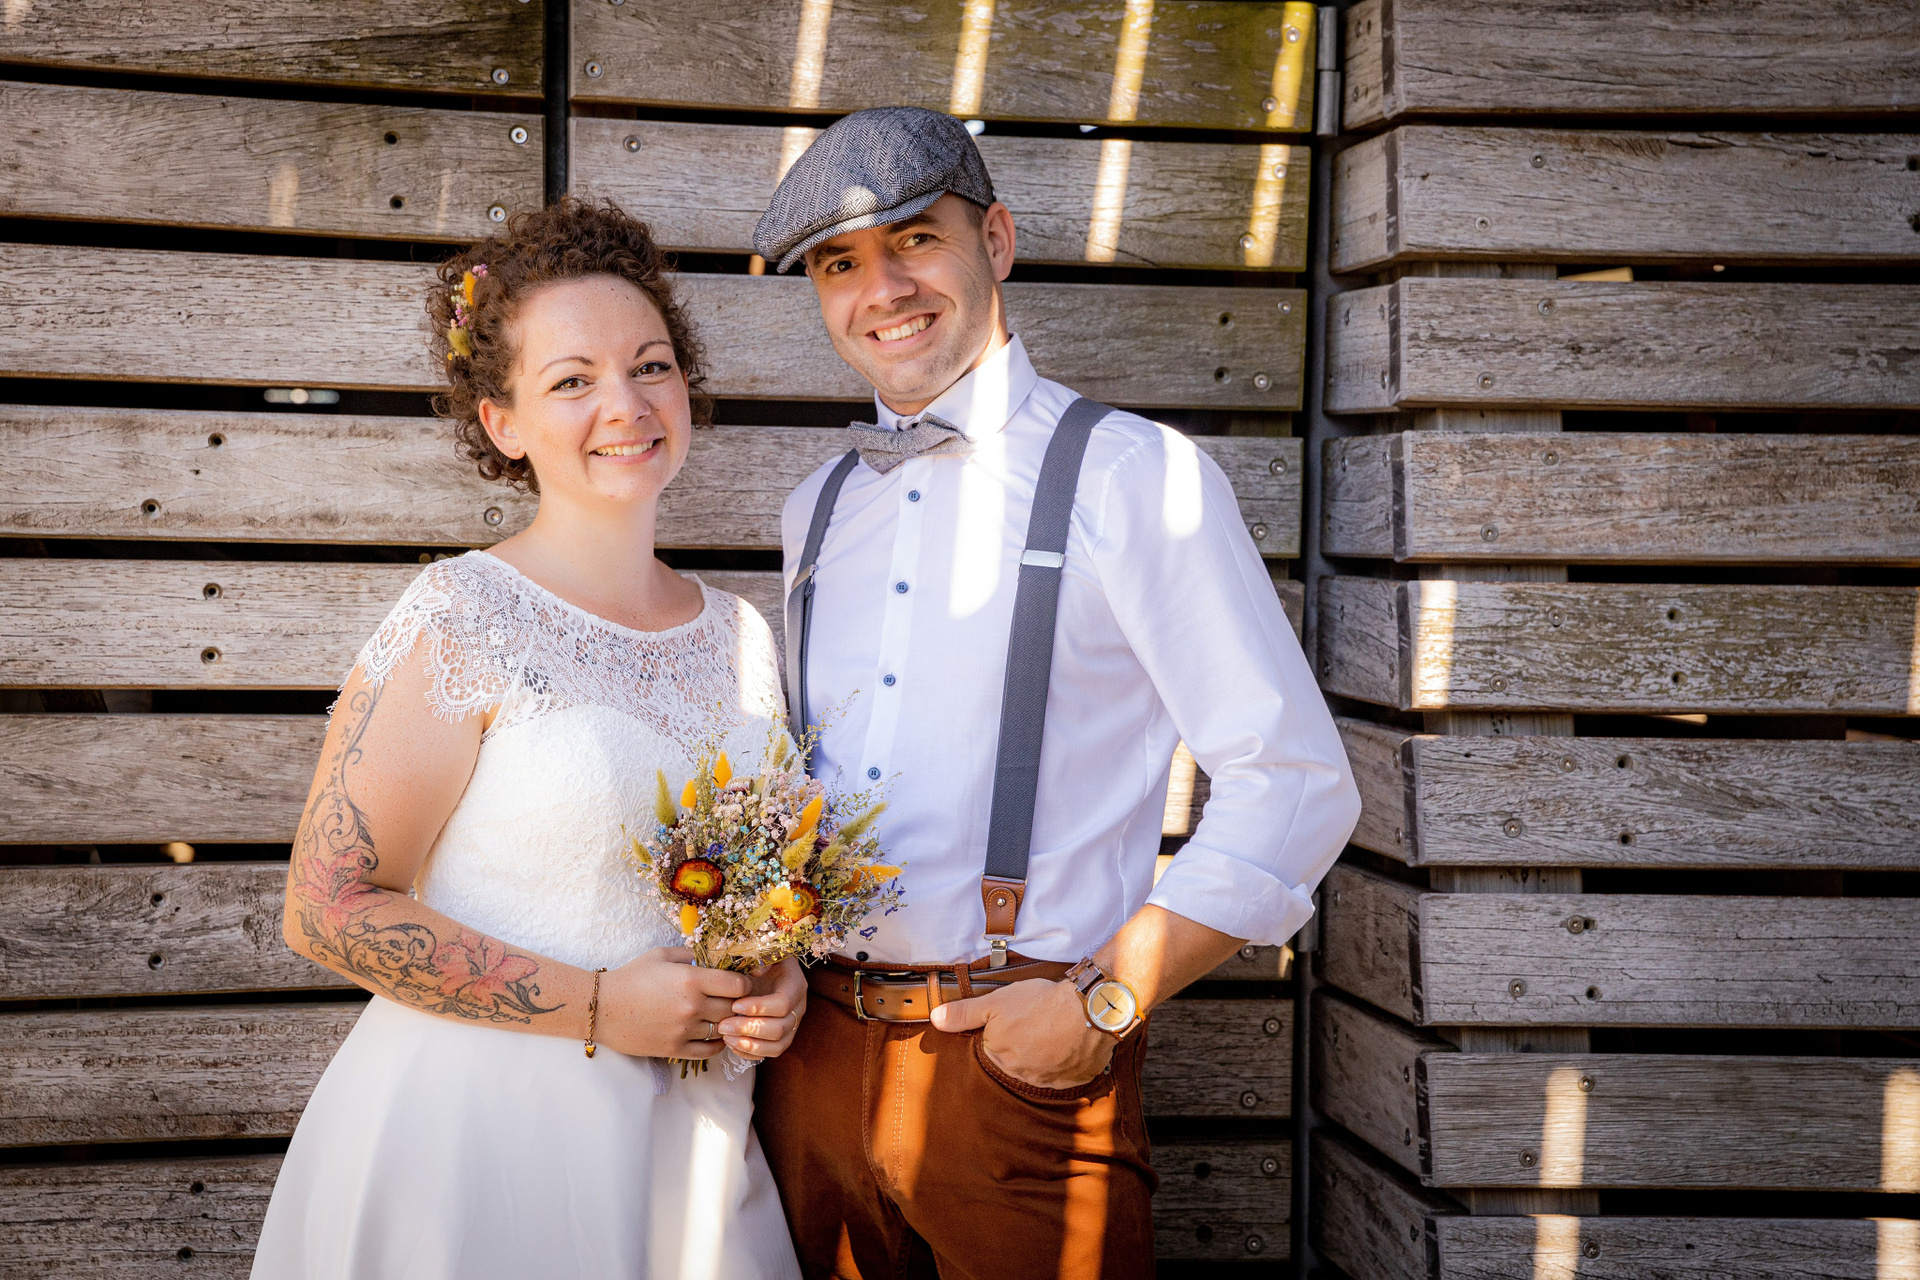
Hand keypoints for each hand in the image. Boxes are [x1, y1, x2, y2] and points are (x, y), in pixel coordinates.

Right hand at [595, 947, 751, 1059]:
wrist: (602, 1008)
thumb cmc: (631, 977)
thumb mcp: (661, 956)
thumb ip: (690, 955)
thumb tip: (714, 958)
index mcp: (691, 979)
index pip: (738, 985)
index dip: (743, 983)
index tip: (738, 982)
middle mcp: (692, 1006)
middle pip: (734, 1009)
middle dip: (737, 1004)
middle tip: (733, 1000)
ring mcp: (684, 1031)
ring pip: (723, 1030)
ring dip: (727, 1023)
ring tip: (723, 1016)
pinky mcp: (675, 1049)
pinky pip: (709, 1051)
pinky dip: (717, 1044)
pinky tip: (715, 1035)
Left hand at [717, 956, 807, 1058]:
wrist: (760, 969)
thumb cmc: (758, 959)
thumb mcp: (760, 951)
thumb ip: (759, 958)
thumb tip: (756, 970)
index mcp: (795, 984)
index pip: (783, 1003)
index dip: (759, 1007)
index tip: (734, 1005)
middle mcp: (797, 1007)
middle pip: (780, 1028)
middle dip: (749, 1029)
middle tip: (723, 1025)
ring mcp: (791, 1025)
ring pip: (778, 1046)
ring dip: (750, 1045)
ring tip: (726, 1037)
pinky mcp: (781, 1038)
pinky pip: (770, 1053)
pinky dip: (750, 1053)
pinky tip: (731, 1044)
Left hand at [929, 978, 1114, 1088]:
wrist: (1088, 1010)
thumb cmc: (1040, 1004)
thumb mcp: (995, 1002)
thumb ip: (964, 1013)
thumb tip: (936, 1019)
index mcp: (999, 1059)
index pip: (992, 1050)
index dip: (1002, 1031)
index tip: (1014, 1019)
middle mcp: (1022, 1076)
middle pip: (1016, 1061)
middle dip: (1022, 1044)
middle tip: (1035, 1022)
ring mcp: (1050, 1080)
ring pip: (1041, 1068)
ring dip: (1045, 1054)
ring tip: (1054, 1029)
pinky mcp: (1075, 1079)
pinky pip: (1066, 1073)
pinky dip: (1067, 1060)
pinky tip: (1069, 1042)